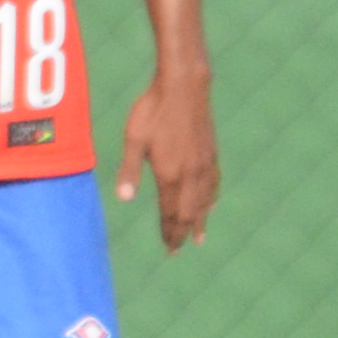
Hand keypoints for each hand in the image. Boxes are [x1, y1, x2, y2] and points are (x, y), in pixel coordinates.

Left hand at [116, 71, 218, 249]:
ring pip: (204, 200)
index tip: (168, 249)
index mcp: (170, 174)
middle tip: (178, 250)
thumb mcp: (133, 140)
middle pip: (188, 211)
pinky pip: (213, 184)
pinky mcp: (211, 152)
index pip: (170, 212)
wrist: (184, 87)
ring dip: (200, 220)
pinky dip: (211, 199)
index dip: (168, 231)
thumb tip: (124, 199)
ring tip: (199, 237)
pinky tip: (212, 204)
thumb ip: (130, 170)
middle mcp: (191, 174)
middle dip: (182, 232)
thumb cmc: (153, 110)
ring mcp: (204, 163)